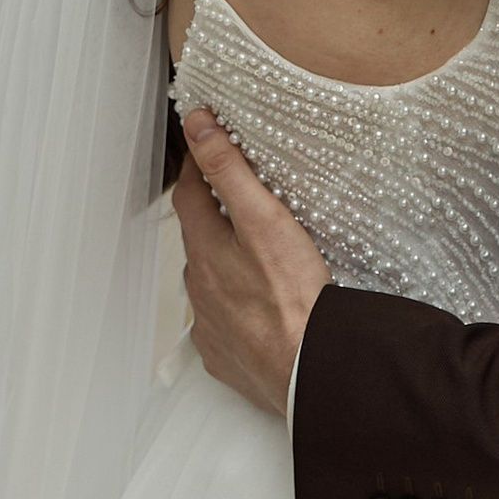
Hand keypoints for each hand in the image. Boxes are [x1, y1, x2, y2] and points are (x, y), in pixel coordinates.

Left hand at [175, 113, 331, 416]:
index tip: (211, 145)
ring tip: (256, 254)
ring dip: (225, 263)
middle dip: (215, 216)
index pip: (189, 194)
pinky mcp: (226, 357)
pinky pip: (222, 324)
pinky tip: (259, 305)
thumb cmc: (293, 297)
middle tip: (242, 198)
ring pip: (210, 282)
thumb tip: (199, 127)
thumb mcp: (264, 219)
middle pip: (199, 240)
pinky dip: (235, 307)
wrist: (309, 370)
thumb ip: (230, 171)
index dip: (200, 165)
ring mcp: (210, 327)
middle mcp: (199, 290)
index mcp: (204, 251)